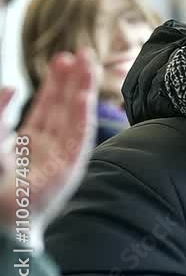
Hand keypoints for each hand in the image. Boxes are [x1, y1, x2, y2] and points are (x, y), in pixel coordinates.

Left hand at [0, 49, 97, 247]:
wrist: (0, 222)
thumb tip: (10, 87)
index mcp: (31, 145)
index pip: (48, 107)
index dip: (55, 83)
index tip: (63, 59)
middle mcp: (49, 149)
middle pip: (65, 107)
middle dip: (73, 80)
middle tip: (82, 52)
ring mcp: (61, 159)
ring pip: (75, 116)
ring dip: (82, 89)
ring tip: (88, 63)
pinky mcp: (68, 170)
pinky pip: (78, 137)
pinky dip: (83, 116)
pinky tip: (85, 96)